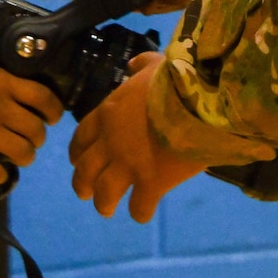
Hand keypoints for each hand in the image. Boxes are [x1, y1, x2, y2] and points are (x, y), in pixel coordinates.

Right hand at [0, 62, 62, 184]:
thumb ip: (8, 84)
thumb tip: (30, 98)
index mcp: (4, 85)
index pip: (43, 98)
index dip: (54, 110)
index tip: (53, 118)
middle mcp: (0, 109)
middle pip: (36, 130)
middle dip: (38, 136)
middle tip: (31, 137)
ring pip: (23, 153)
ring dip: (25, 155)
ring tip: (18, 153)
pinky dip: (0, 174)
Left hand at [69, 51, 206, 222]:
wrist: (200, 100)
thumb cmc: (178, 78)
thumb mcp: (155, 64)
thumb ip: (141, 65)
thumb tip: (132, 65)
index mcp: (108, 113)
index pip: (81, 137)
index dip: (77, 152)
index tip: (77, 160)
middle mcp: (111, 142)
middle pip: (84, 170)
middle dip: (82, 184)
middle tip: (86, 192)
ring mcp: (129, 164)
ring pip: (104, 193)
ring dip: (103, 203)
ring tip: (107, 209)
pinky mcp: (152, 183)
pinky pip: (139, 206)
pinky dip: (139, 212)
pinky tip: (143, 213)